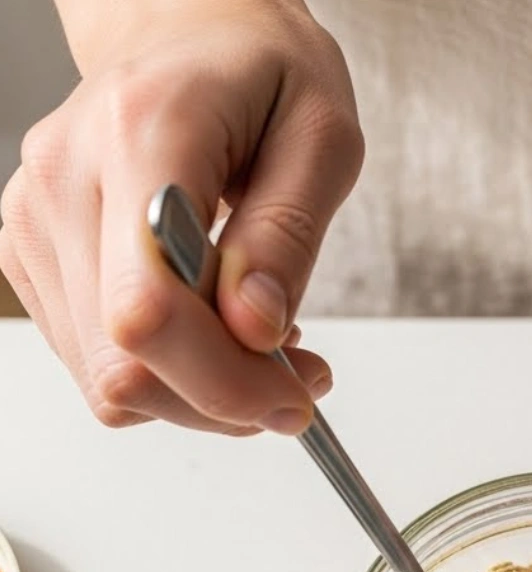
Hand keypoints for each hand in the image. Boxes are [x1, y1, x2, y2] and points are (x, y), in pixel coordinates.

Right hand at [0, 0, 362, 434]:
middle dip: (225, 399)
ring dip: (200, 391)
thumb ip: (286, 236)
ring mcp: (35, 220)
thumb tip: (253, 329)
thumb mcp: (322, 137)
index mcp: (141, 134)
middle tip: (297, 378)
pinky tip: (212, 327)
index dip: (225, 381)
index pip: (150, 309)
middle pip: (124, 365)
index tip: (296, 394)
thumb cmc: (260, 74)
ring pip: (110, 382)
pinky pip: (100, 364)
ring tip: (260, 341)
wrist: (187, 30)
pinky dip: (168, 372)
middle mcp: (66, 178)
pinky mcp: (34, 255)